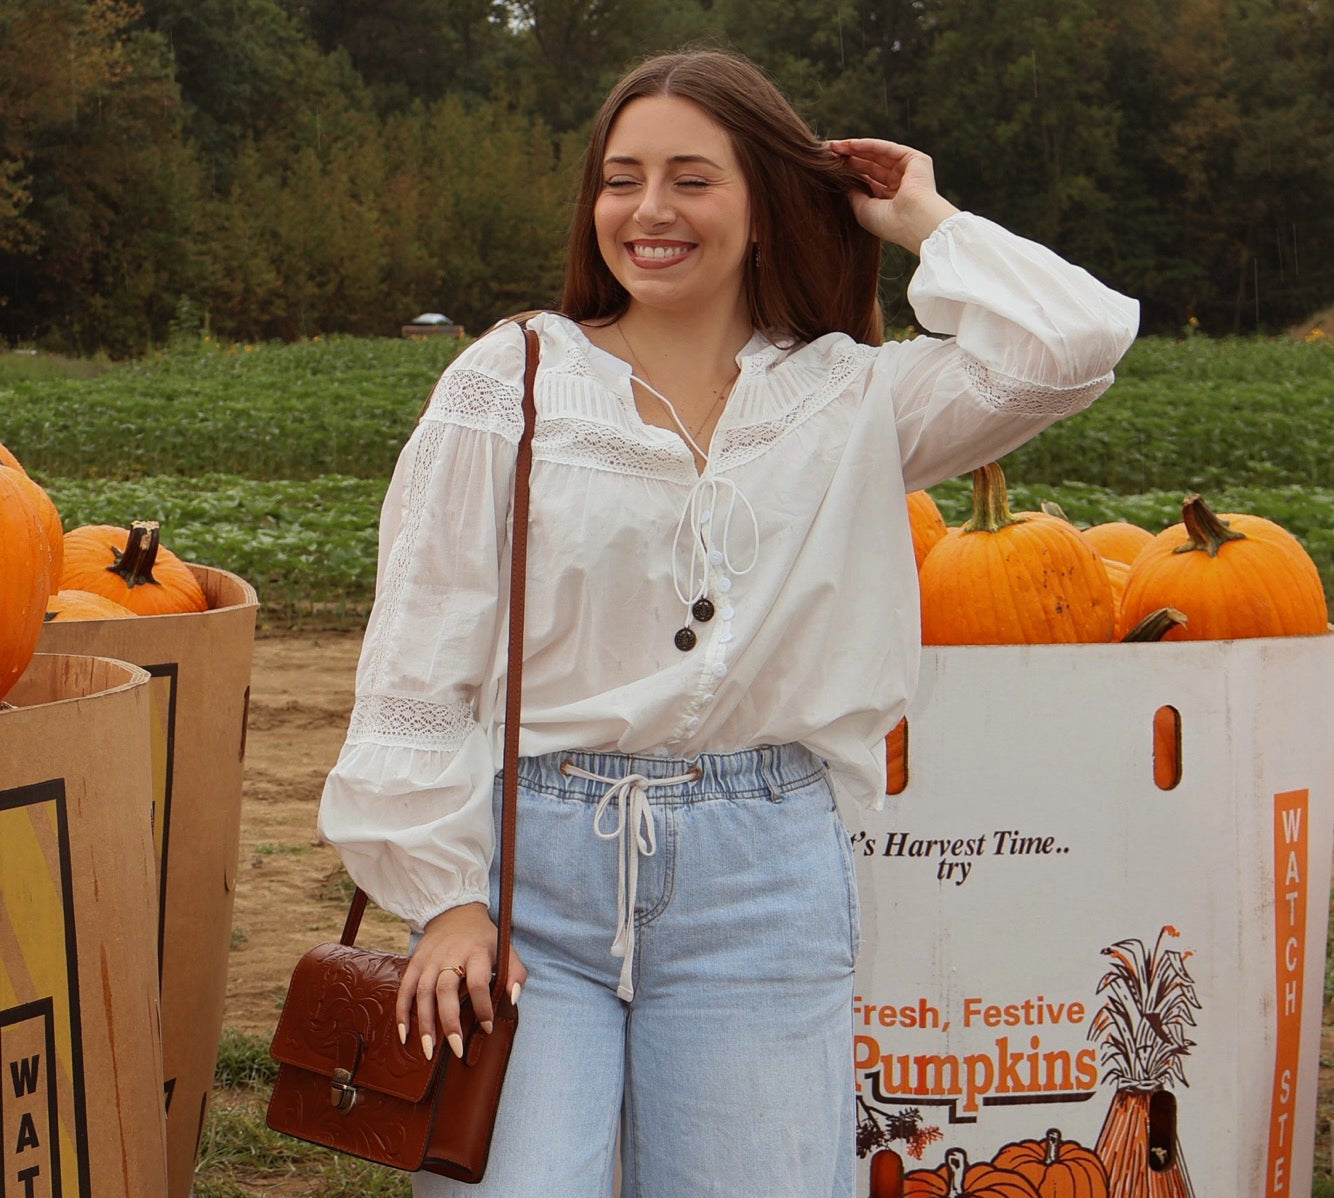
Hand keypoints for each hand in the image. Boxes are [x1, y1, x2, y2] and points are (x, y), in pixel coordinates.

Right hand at [395, 901, 527, 1060]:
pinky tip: (405, 1036)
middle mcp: (450, 955)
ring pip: (423, 993)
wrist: (455, 914)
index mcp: (476, 952)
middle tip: (456, 1048)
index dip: (482, 1006)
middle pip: (446, 989)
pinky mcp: (414, 963)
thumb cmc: (484, 940)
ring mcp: (429, 960)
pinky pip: (404, 990)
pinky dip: (402, 1013)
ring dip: (425, 1023)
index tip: (488, 1027)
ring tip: (429, 1050)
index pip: (477, 982)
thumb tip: (512, 1000)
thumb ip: (516, 974)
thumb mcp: (506, 950)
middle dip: (450, 1021)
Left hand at [826, 139, 959, 254]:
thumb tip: (843, 182)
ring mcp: (907, 171)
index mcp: (889, 200)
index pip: (866, 180)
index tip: (826, 166)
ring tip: (832, 147)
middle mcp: (899, 184)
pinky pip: (885, 148)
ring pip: (876, 155)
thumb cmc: (888, 223)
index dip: (847, 172)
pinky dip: (867, 145)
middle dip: (848, 158)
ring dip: (854, 149)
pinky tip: (849, 144)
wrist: (912, 221)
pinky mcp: (915, 159)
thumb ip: (853, 194)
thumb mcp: (863, 210)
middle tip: (826, 152)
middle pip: (869, 165)